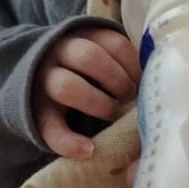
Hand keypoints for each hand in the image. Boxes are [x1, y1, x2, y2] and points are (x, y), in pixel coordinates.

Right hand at [34, 28, 140, 158]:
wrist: (36, 80)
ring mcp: (43, 81)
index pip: (113, 42)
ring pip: (65, 86)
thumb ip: (120, 62)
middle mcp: (60, 53)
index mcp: (83, 37)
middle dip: (115, 79)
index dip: (132, 64)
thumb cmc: (83, 71)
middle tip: (128, 97)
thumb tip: (153, 81)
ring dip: (96, 102)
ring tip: (112, 114)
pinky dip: (69, 141)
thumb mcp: (99, 56)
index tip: (142, 81)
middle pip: (88, 57)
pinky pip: (49, 126)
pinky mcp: (35, 111)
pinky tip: (88, 150)